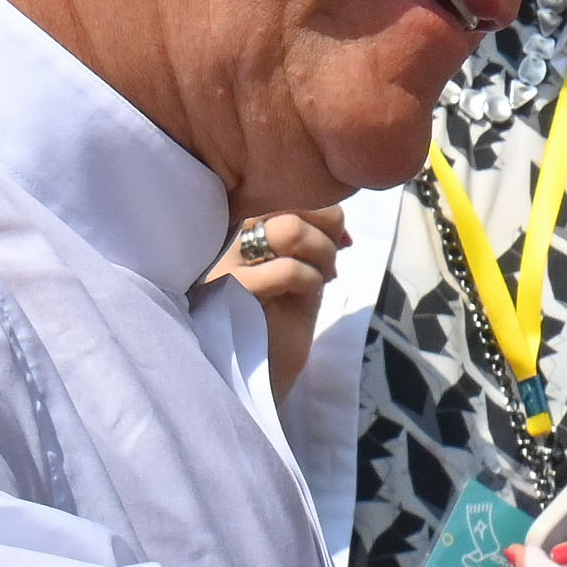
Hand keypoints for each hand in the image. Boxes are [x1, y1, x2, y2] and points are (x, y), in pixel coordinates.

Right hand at [213, 211, 336, 407]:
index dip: (324, 211)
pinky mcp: (233, 291)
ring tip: (321, 278)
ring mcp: (225, 262)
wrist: (258, 377)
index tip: (338, 242)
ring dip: (322, 253)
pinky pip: (288, 268)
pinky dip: (313, 280)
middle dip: (326, 231)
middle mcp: (225, 236)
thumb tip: (342, 217)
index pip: (286, 189)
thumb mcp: (301, 271)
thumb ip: (313, 238)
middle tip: (328, 264)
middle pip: (291, 202)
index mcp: (237, 225)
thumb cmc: (277, 322)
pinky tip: (309, 296)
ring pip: (290, 229)